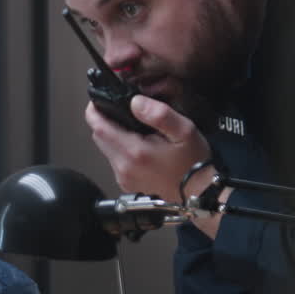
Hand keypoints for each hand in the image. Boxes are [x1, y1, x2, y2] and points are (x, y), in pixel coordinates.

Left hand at [85, 95, 212, 203]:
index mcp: (134, 152)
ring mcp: (123, 178)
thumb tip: (135, 102)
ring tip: (132, 127)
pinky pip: (115, 161)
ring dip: (113, 136)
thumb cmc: (194, 162)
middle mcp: (124, 167)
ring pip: (106, 149)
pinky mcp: (127, 184)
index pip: (99, 127)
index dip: (95, 111)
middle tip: (119, 109)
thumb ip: (159, 114)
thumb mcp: (184, 131)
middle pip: (99, 137)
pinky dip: (120, 150)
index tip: (98, 100)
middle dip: (104, 121)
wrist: (200, 192)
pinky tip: (138, 145)